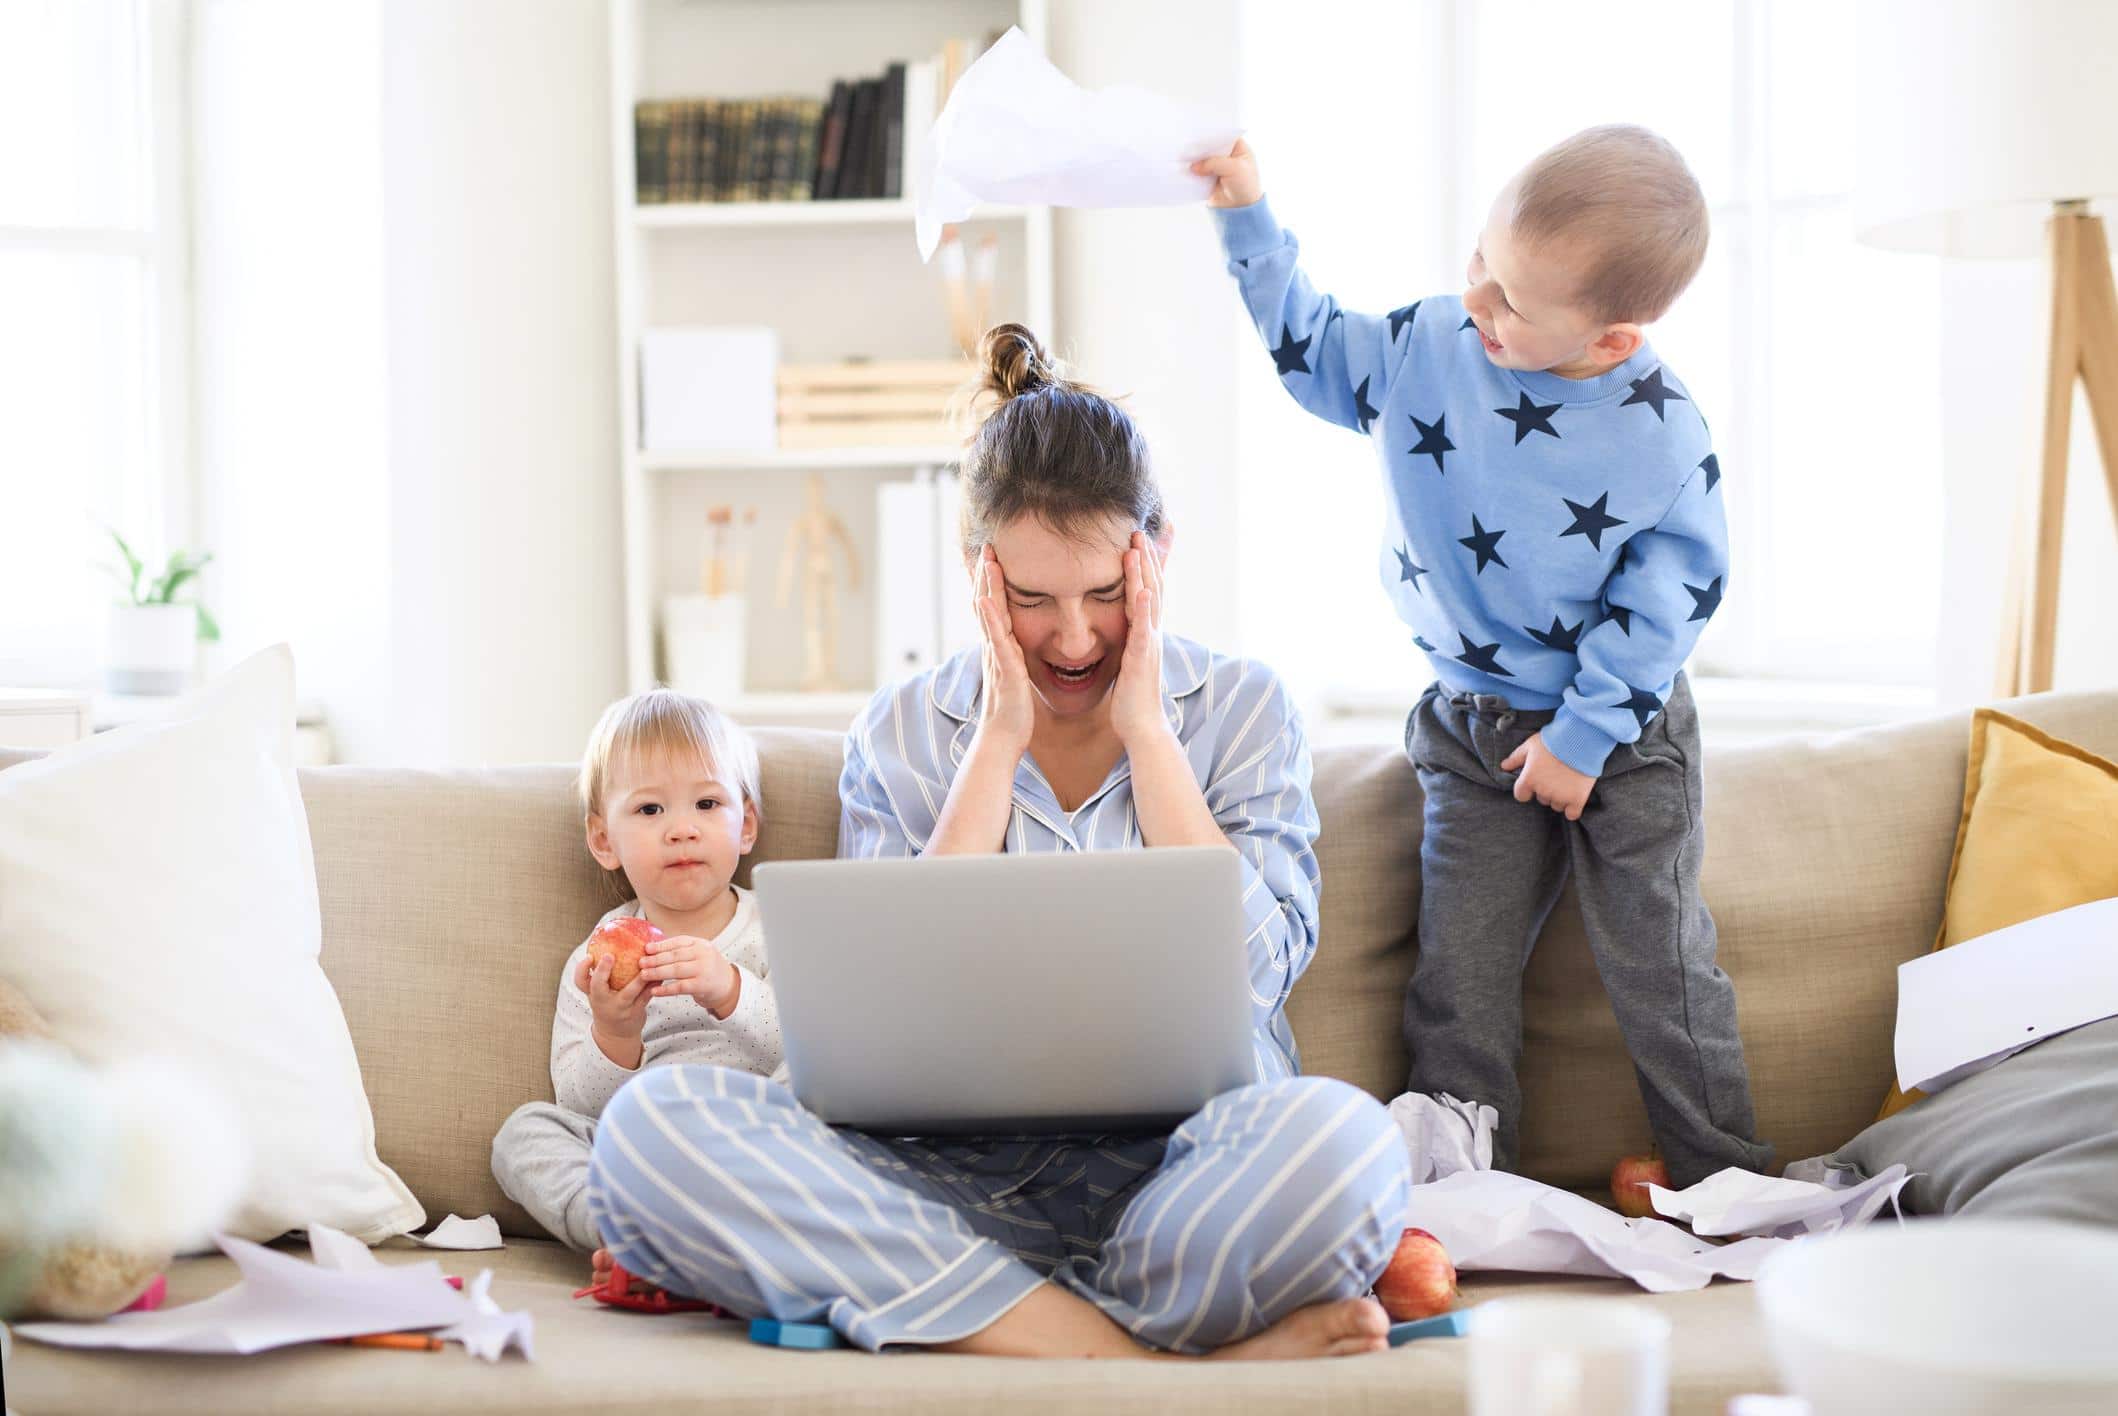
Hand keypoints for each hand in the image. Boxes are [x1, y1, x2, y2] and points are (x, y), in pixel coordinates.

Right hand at [575, 950, 649, 1044]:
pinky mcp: (635, 1012)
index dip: (582, 968)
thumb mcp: (599, 993)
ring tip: (646, 963)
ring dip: (638, 978)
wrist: (616, 1035)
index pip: (581, 981)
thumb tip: (611, 941)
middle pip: (598, 987)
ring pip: (628, 992)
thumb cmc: (608, 1005)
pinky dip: (654, 984)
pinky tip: (661, 974)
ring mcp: (619, 1008)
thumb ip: (602, 975)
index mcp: (593, 993)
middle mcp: (602, 1001)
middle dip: (602, 971)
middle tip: (609, 956)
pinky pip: (646, 997)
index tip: (588, 956)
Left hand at [638, 934, 739, 1017]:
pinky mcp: (702, 985)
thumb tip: (654, 948)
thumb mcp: (699, 954)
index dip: (661, 945)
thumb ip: (682, 951)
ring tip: (643, 975)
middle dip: (656, 959)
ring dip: (657, 972)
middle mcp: (703, 954)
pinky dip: (665, 989)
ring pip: (676, 970)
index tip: (647, 948)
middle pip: (675, 956)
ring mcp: (703, 970)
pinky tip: (654, 990)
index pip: (678, 942)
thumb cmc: (708, 969)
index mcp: (701, 944)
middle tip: (641, 962)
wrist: (729, 986)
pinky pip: (680, 987)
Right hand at [973, 545, 1035, 757]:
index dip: (994, 581)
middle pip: (987, 602)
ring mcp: (996, 656)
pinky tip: (987, 600)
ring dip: (987, 586)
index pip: (995, 606)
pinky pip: (996, 640)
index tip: (996, 555)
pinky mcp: (1004, 669)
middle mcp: (994, 646)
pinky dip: (990, 619)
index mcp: (1001, 646)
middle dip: (986, 573)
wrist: (1005, 738)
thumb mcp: (1016, 673)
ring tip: (987, 560)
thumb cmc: (1014, 709)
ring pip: (988, 615)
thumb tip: (1017, 641)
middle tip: (987, 544)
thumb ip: (1015, 654)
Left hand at [1110, 531, 1169, 749]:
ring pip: (1149, 602)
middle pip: (1152, 587)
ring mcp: (1149, 644)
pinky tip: (1141, 591)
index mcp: (1146, 632)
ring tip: (1137, 548)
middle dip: (1147, 558)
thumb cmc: (1132, 697)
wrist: (1142, 727)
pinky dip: (1144, 609)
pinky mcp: (1142, 659)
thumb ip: (1129, 639)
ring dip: (1144, 574)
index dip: (1146, 564)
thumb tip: (1124, 626)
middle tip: (1140, 529)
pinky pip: (1144, 631)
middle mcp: (1152, 633)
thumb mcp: (1129, 659)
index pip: (1148, 590)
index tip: (1141, 538)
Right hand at [1190, 137, 1262, 208]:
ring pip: (1203, 158)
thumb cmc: (1246, 186)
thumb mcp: (1234, 169)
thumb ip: (1214, 163)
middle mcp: (1227, 154)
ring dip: (1194, 159)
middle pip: (1210, 146)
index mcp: (1238, 147)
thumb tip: (1194, 166)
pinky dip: (1192, 171)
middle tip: (1186, 145)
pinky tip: (1183, 168)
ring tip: (1181, 156)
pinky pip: (1198, 171)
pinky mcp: (1208, 177)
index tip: (1197, 133)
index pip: (1222, 135)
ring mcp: (1217, 166)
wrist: (1241, 210)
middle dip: (1200, 147)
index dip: (1211, 134)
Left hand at [1500, 732, 1596, 820]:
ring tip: (1567, 782)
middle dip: (1546, 790)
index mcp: (1529, 779)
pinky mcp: (1577, 799)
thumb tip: (1503, 766)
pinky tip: (1574, 798)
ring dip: (1559, 797)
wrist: (1581, 739)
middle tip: (1555, 775)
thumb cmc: (1553, 740)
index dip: (1526, 789)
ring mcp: (1560, 796)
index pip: (1520, 795)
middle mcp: (1543, 791)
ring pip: (1556, 805)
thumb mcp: (1530, 745)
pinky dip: (1572, 808)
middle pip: (1541, 799)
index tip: (1534, 782)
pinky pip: (1572, 814)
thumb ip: (1516, 758)